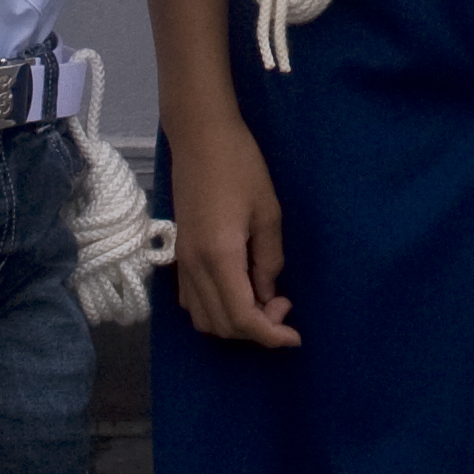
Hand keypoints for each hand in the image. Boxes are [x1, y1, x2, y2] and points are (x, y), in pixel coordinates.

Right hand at [165, 115, 297, 346]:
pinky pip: (192, 301)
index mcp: (219, 257)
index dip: (270, 336)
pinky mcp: (178, 253)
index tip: (294, 335)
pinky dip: (216, 309)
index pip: (242, 319)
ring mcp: (181, 262)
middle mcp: (194, 267)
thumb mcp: (268, 213)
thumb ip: (269, 261)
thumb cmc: (241, 166)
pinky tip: (239, 290)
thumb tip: (269, 295)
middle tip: (283, 305)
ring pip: (203, 319)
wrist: (200, 137)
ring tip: (263, 299)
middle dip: (256, 330)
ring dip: (234, 323)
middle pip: (221, 326)